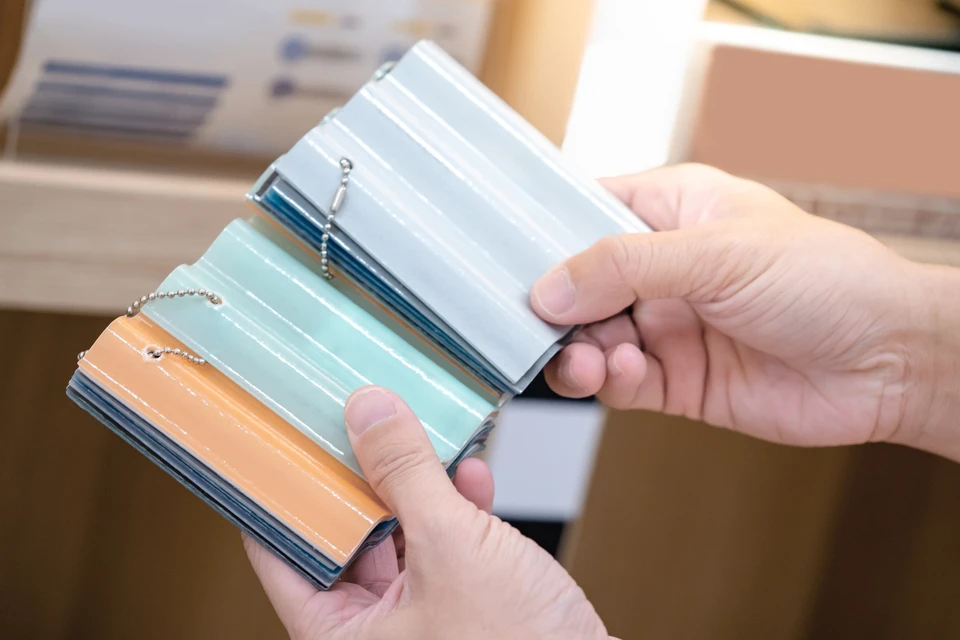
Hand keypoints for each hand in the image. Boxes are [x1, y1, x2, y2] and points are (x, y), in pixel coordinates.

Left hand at [244, 386, 608, 639]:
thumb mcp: (452, 545)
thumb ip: (405, 474)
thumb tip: (369, 414)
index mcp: (340, 633)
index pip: (281, 548)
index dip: (282, 488)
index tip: (285, 437)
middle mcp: (372, 627)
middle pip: (343, 532)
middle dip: (361, 474)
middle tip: (361, 422)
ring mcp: (417, 614)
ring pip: (397, 532)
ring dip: (415, 484)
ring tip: (422, 439)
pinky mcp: (459, 602)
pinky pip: (441, 543)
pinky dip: (455, 505)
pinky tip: (470, 474)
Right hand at [531, 164, 959, 460]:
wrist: (888, 363)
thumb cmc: (827, 279)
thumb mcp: (717, 253)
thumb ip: (625, 267)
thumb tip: (549, 288)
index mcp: (672, 211)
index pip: (586, 211)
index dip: (545, 234)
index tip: (506, 260)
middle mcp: (662, 268)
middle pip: (578, 284)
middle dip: (554, 306)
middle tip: (538, 323)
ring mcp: (667, 325)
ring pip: (589, 338)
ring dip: (577, 350)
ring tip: (586, 358)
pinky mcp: (676, 380)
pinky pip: (619, 382)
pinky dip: (607, 381)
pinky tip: (621, 373)